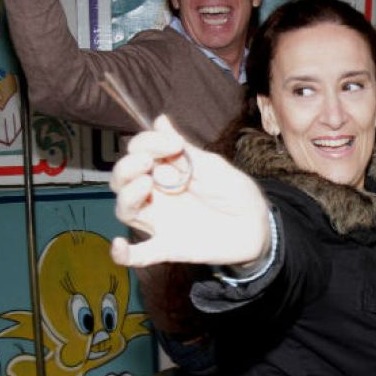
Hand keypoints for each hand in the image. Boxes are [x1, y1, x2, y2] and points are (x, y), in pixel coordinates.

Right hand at [109, 116, 269, 267]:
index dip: (147, 143)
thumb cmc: (234, 192)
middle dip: (127, 166)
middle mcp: (156, 194)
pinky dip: (123, 254)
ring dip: (127, 195)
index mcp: (165, 169)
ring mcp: (159, 221)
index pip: (138, 151)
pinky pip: (139, 255)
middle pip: (122, 179)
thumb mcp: (213, 167)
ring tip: (146, 184)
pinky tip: (119, 245)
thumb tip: (159, 120)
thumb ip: (185, 150)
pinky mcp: (167, 247)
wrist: (256, 225)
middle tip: (148, 162)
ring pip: (125, 210)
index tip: (173, 144)